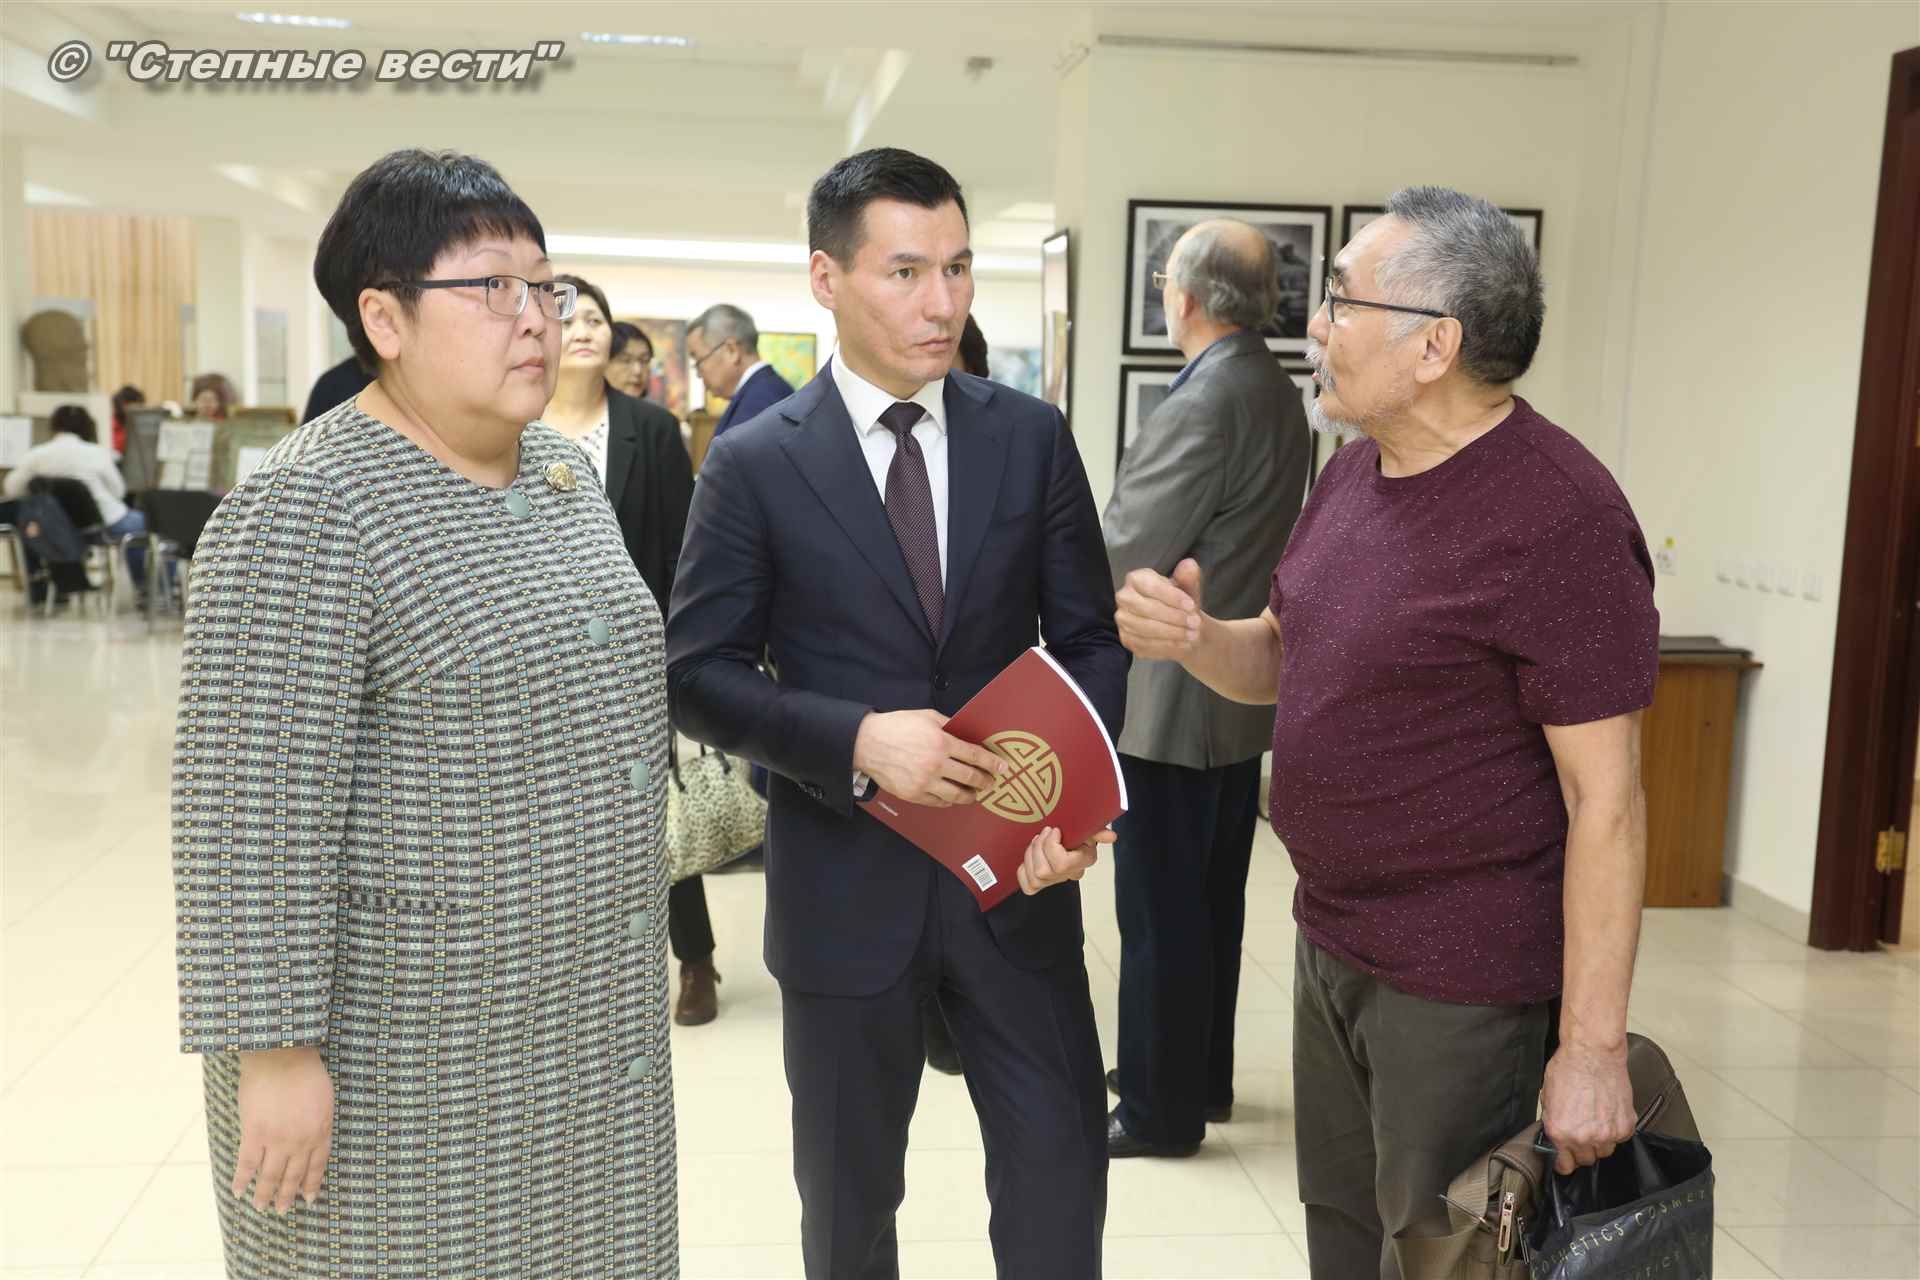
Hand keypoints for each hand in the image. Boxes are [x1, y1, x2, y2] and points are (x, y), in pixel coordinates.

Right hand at [233, 1046, 333, 1213]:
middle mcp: (300, 1141)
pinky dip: (242, 1180)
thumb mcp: (324, 1099)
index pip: (317, 1165)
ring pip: (271, 1176)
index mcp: (321, 1131)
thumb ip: (318, 1122)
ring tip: (261, 1208)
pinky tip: (239, 1192)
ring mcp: (277, 1140)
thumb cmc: (305, 1072)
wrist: (281, 1057)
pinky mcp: (254, 1134)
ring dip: (265, 1195)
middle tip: (283, 1211)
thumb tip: (312, 1139)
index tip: (309, 1199)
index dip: (311, 1184)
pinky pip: (246, 1164)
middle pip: (294, 1175)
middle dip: (288, 1195)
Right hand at [853, 709, 1010, 806]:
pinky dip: (950, 801)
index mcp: (941, 742)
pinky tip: (954, 797)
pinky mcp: (914, 794)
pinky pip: (939, 802)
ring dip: (970, 796)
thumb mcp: (927, 716)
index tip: (1002, 767)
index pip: (975, 756)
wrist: (867, 743)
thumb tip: (968, 734)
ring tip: (976, 794)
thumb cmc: (897, 726)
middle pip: (970, 777)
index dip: (992, 763)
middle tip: (991, 782)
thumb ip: (949, 725)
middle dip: (985, 781)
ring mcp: (924, 782)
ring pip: (957, 795)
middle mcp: (936, 764)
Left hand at [1017, 826, 1113, 894]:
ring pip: (1034, 876)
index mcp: (1082, 862)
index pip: (1062, 864)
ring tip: (1037, 841)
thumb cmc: (1076, 834)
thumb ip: (1098, 832)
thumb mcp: (1088, 829)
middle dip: (1039, 847)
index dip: (1051, 845)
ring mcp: (1052, 882)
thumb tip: (1112, 837)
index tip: (1054, 830)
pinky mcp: (1037, 886)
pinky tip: (1031, 857)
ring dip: (1031, 854)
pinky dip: (1024, 869)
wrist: (1067, 841)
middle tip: (1044, 833)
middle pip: (1043, 871)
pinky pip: (1026, 884)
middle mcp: (1068, 876)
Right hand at [1115, 559, 1203, 661]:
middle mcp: (1124, 598)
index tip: (1192, 606)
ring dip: (1173, 634)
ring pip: (1146, 629)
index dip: (1172, 597)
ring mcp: (1123, 620)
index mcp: (1136, 579)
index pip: (1152, 587)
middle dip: (1174, 618)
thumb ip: (1188, 577)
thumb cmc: (1181, 603)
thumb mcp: (1188, 588)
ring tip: (1193, 635)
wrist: (1180, 625)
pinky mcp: (1127, 640)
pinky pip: (1146, 645)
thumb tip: (1189, 565)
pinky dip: (1167, 646)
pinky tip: (1183, 645)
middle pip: (1147, 609)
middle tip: (1196, 624)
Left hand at [1540, 1038, 1635, 1174]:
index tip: (1566, 1158)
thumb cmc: (1568, 1069)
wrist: (1592, 1053)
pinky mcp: (1625, 1125)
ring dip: (1600, 1141)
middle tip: (1581, 1132)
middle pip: (1586, 1159)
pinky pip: (1620, 1138)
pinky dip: (1615, 1130)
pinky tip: (1608, 1114)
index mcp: (1561, 1132)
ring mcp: (1607, 1133)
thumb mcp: (1547, 1097)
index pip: (1565, 1165)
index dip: (1564, 1161)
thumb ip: (1553, 1122)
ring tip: (1595, 1121)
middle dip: (1582, 1149)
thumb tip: (1556, 1136)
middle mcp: (1584, 1137)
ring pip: (1605, 1151)